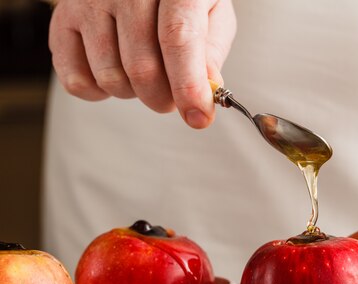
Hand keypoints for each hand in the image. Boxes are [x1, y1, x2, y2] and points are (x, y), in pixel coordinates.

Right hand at [49, 0, 235, 128]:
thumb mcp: (212, 15)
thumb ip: (211, 52)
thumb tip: (205, 93)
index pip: (178, 39)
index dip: (188, 86)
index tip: (198, 116)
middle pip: (141, 66)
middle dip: (162, 99)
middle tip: (172, 98)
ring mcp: (91, 0)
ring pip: (110, 77)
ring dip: (133, 93)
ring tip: (145, 75)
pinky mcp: (64, 16)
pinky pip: (75, 78)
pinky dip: (98, 93)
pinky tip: (117, 75)